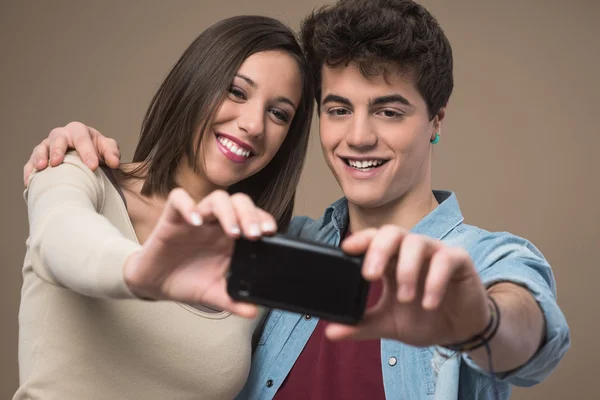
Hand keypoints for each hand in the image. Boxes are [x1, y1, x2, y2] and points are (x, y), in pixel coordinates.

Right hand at [23, 121, 120, 185]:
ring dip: (39, 158)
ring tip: (41, 167)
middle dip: (57, 150)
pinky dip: (29, 171)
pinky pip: (30, 163)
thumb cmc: (96, 151)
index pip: (82, 138)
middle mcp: (61, 136)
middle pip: (57, 139)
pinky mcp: (39, 159)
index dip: (86, 152)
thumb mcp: (107, 149)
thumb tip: (114, 162)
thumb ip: (112, 152)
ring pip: (41, 149)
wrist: (85, 158)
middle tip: (57, 163)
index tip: (92, 167)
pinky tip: (29, 182)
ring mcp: (47, 146)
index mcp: (78, 131)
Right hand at [123, 189, 276, 317]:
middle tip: (253, 235)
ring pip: (217, 198)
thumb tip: (254, 312)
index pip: (253, 216)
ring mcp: (196, 218)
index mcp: (231, 237)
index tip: (270, 233)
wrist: (156, 284)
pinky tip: (195, 222)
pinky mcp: (172, 218)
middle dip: (250, 215)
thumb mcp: (213, 294)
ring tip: (233, 232)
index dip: (263, 219)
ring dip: (228, 212)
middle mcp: (216, 223)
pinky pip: (179, 199)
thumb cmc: (187, 281)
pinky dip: (188, 206)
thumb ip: (234, 301)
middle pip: (239, 202)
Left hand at [325, 225, 489, 346]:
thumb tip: (330, 332)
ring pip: (417, 242)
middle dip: (378, 250)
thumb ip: (360, 326)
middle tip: (370, 276)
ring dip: (407, 269)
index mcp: (391, 260)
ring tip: (405, 298)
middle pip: (392, 233)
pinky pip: (446, 259)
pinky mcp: (458, 261)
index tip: (346, 249)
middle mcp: (411, 251)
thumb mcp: (388, 324)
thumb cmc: (424, 319)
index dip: (360, 240)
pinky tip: (428, 302)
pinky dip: (435, 280)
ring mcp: (435, 253)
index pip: (373, 239)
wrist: (459, 332)